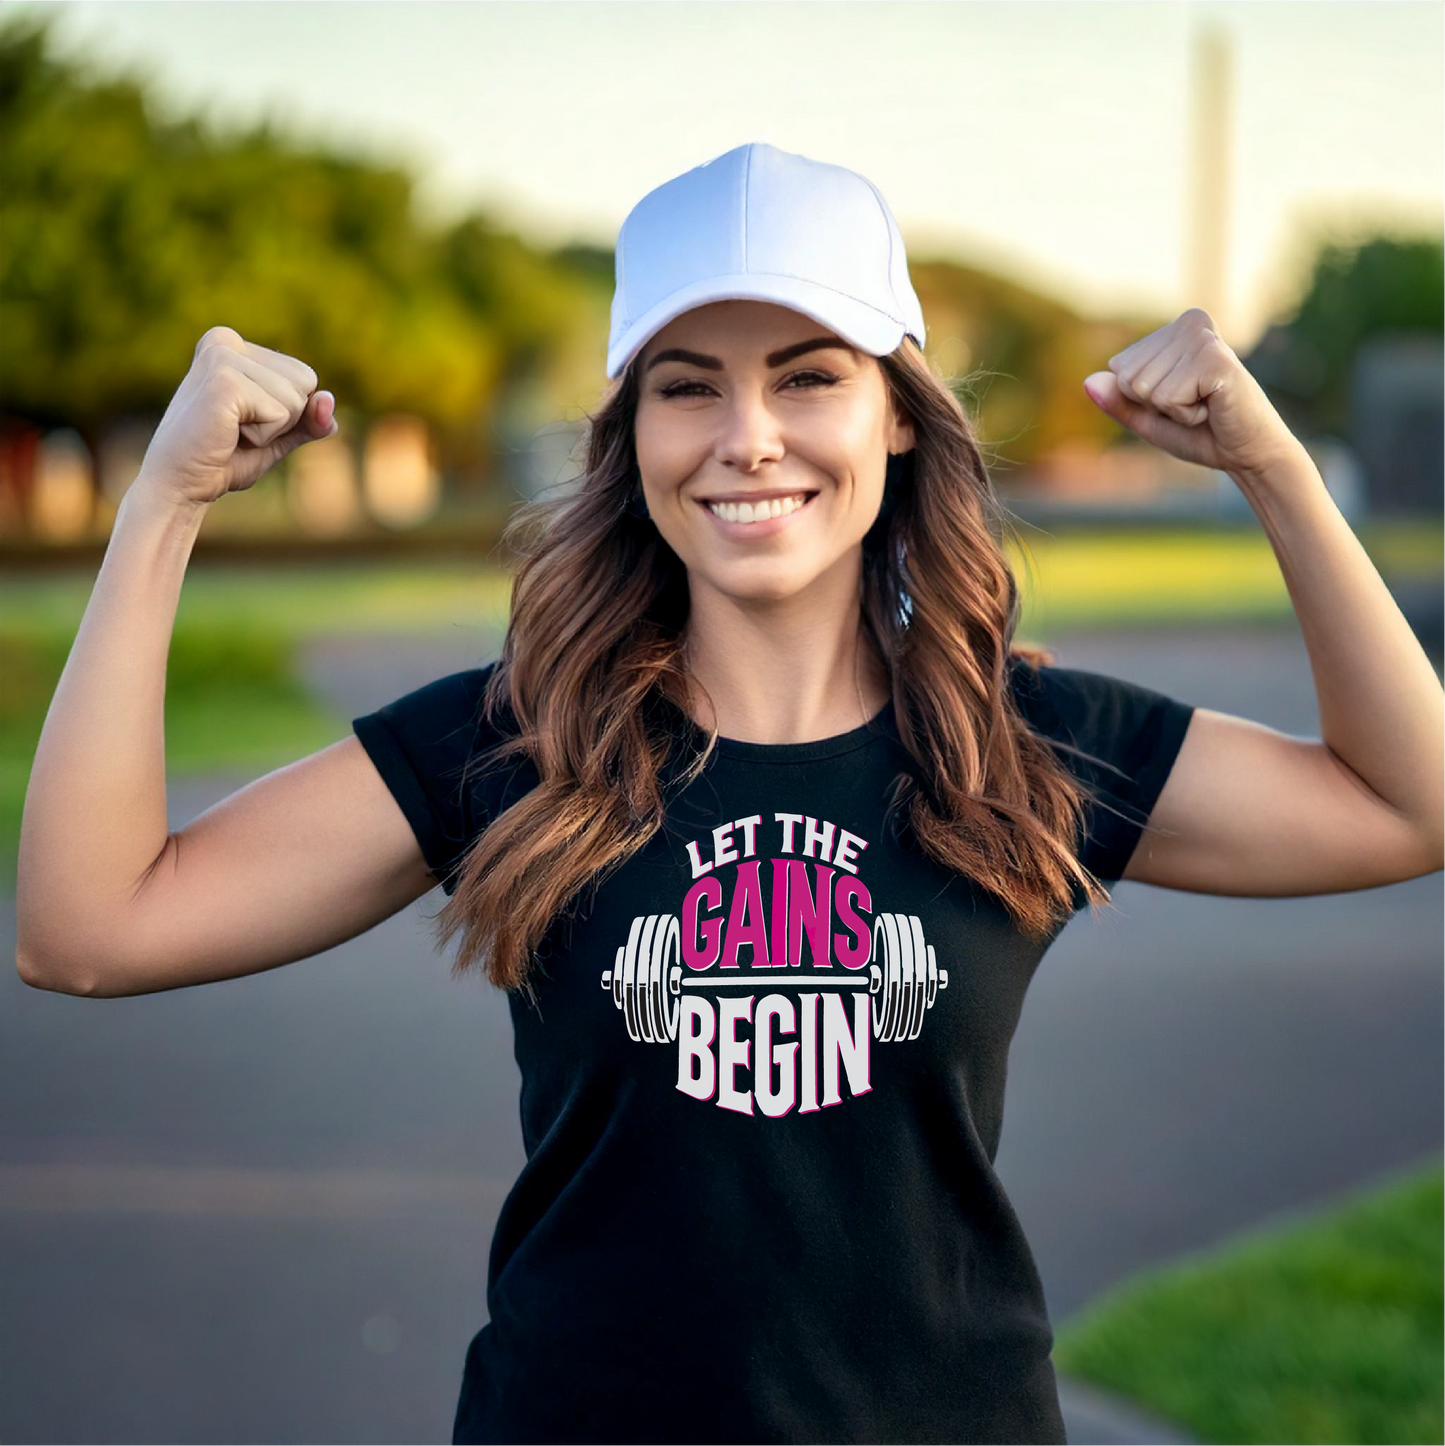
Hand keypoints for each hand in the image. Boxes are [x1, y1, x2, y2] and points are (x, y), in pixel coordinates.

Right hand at [135, 326, 338, 506]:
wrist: (181, 486)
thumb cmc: (224, 460)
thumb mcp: (278, 436)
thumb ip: (309, 418)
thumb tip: (329, 400)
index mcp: (233, 344)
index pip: (304, 376)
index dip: (287, 413)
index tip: (244, 422)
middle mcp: (225, 341)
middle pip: (306, 382)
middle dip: (283, 419)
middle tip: (237, 431)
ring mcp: (222, 357)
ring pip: (296, 400)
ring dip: (271, 430)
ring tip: (230, 433)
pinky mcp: (224, 381)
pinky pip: (281, 414)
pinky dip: (263, 437)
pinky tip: (228, 436)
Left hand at [1082, 308, 1302, 478]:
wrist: (1248, 453)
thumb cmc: (1202, 433)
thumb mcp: (1149, 418)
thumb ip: (1119, 401)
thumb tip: (1088, 381)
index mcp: (1174, 329)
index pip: (1119, 368)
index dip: (1143, 399)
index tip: (1182, 399)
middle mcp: (1190, 322)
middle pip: (1127, 377)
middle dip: (1155, 404)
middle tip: (1195, 405)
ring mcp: (1203, 337)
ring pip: (1143, 387)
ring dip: (1172, 409)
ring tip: (1205, 405)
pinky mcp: (1214, 357)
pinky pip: (1165, 397)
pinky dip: (1185, 414)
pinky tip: (1213, 406)